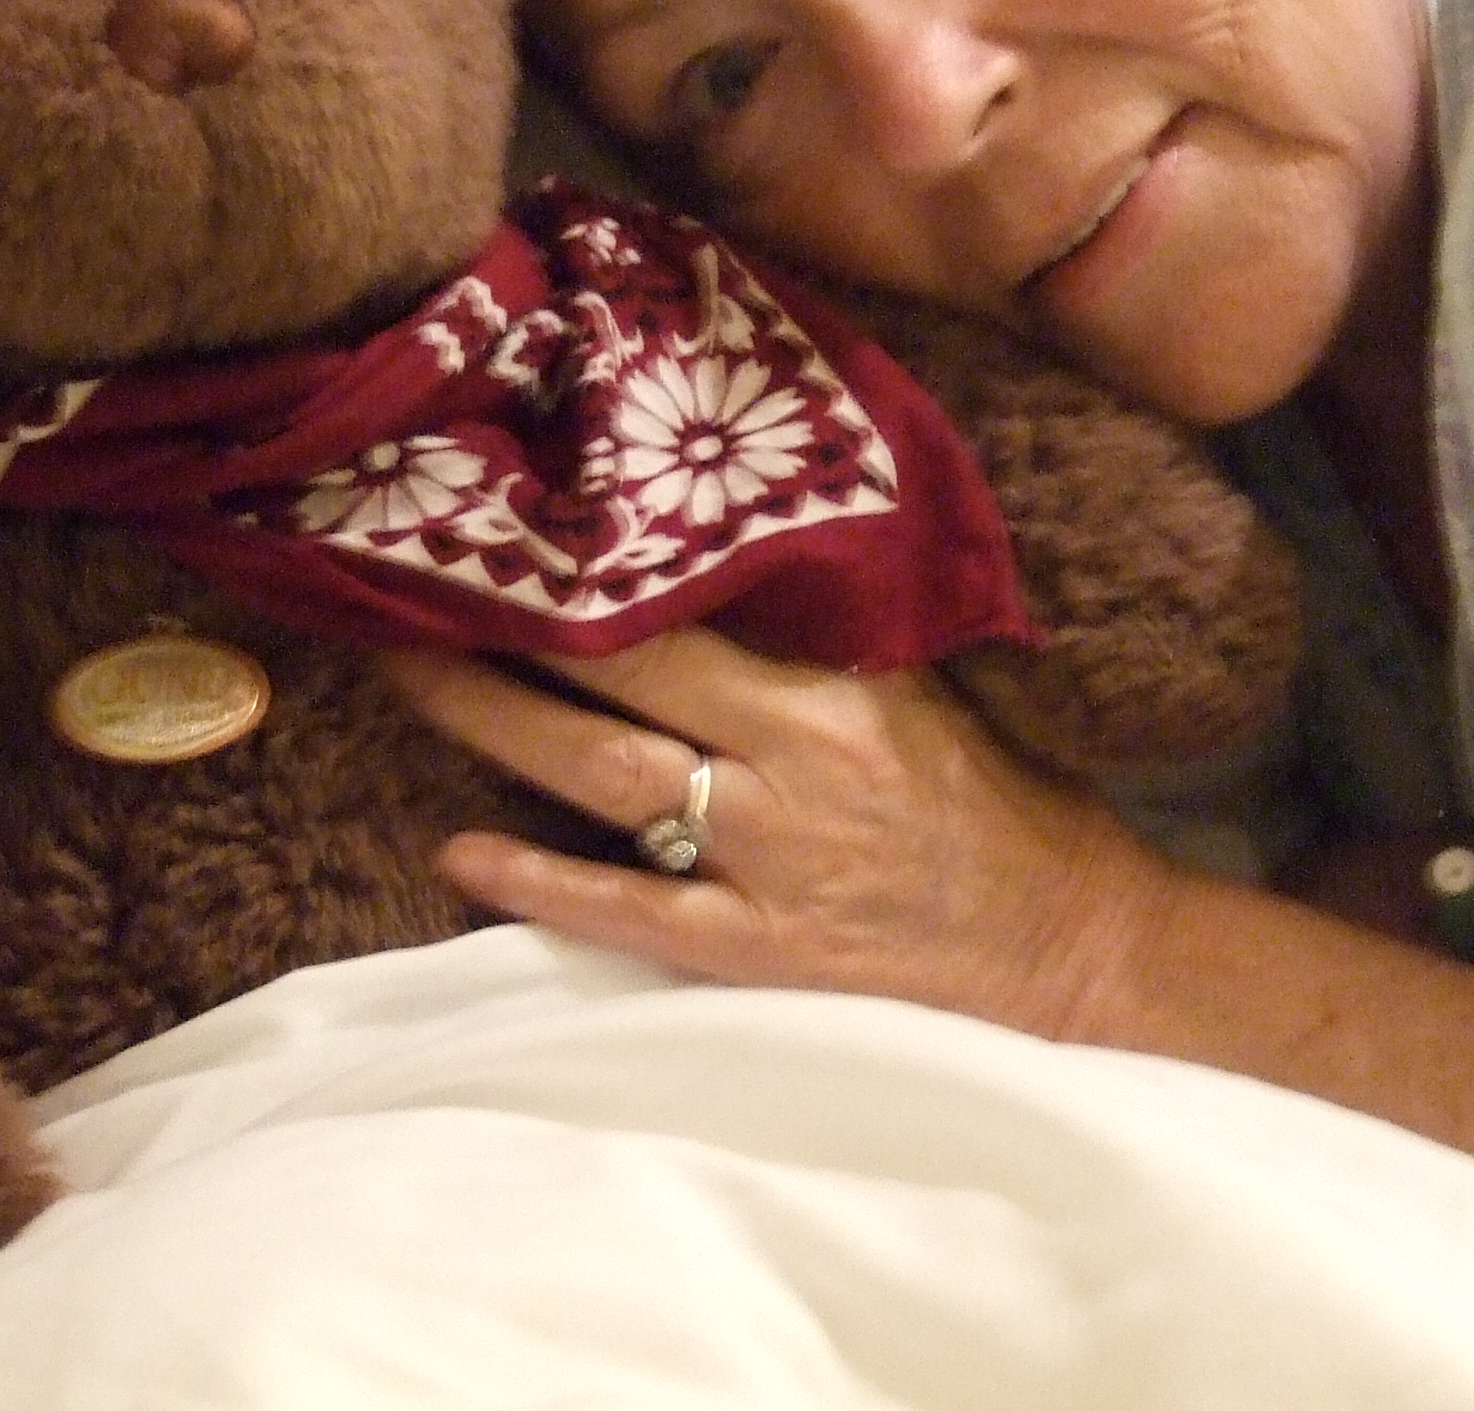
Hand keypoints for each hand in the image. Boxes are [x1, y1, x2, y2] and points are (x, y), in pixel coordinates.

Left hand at [381, 626, 1167, 1033]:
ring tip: (407, 675)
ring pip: (604, 780)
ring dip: (496, 724)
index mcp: (831, 692)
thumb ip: (814, 641)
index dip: (578, 567)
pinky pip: (628, 912)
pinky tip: (460, 850)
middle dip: (505, 630)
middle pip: (617, 683)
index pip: (678, 612)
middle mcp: (789, 768)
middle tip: (409, 577)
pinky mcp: (753, 953)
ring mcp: (765, 865)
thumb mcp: (914, 692)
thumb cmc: (994, 803)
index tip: (499, 521)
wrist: (1067, 945)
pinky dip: (540, 880)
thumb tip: (694, 563)